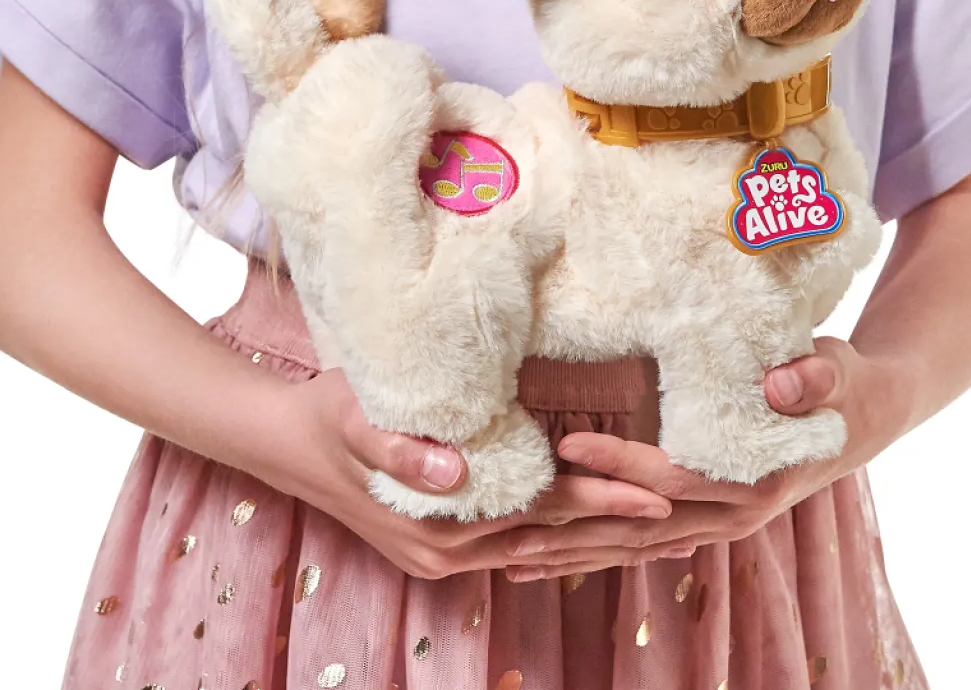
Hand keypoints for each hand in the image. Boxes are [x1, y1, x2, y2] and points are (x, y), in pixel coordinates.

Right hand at [269, 367, 677, 579]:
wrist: (286, 442)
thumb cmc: (330, 415)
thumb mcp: (360, 418)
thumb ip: (405, 448)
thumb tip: (457, 470)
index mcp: (441, 526)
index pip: (541, 513)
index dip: (600, 502)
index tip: (657, 494)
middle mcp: (449, 553)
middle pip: (547, 540)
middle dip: (613, 529)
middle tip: (684, 516)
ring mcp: (443, 556)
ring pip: (533, 549)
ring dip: (590, 538)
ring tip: (653, 529)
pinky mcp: (439, 545)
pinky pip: (509, 544)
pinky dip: (551, 536)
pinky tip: (583, 528)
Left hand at [498, 336, 915, 580]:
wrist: (867, 417)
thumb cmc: (841, 386)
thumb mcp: (834, 372)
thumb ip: (811, 377)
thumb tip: (781, 382)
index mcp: (753, 480)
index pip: (672, 474)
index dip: (619, 460)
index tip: (566, 444)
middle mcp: (731, 512)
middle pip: (638, 528)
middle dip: (574, 532)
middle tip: (507, 533)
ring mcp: (716, 521)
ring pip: (633, 543)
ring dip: (574, 552)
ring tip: (508, 558)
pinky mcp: (704, 516)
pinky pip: (643, 538)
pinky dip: (597, 547)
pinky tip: (555, 552)